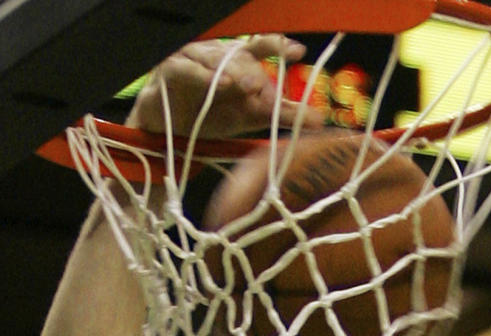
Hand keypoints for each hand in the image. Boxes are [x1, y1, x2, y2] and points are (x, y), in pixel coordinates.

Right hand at [128, 36, 322, 138]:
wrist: (173, 134)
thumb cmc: (213, 116)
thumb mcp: (252, 116)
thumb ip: (283, 115)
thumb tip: (319, 120)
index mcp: (238, 61)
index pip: (260, 47)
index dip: (277, 46)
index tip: (297, 51)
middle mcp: (217, 55)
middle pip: (237, 55)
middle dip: (252, 70)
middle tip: (264, 88)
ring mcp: (193, 59)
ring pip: (213, 58)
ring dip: (231, 72)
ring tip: (247, 86)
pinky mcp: (171, 70)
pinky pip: (187, 69)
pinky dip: (202, 76)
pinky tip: (219, 85)